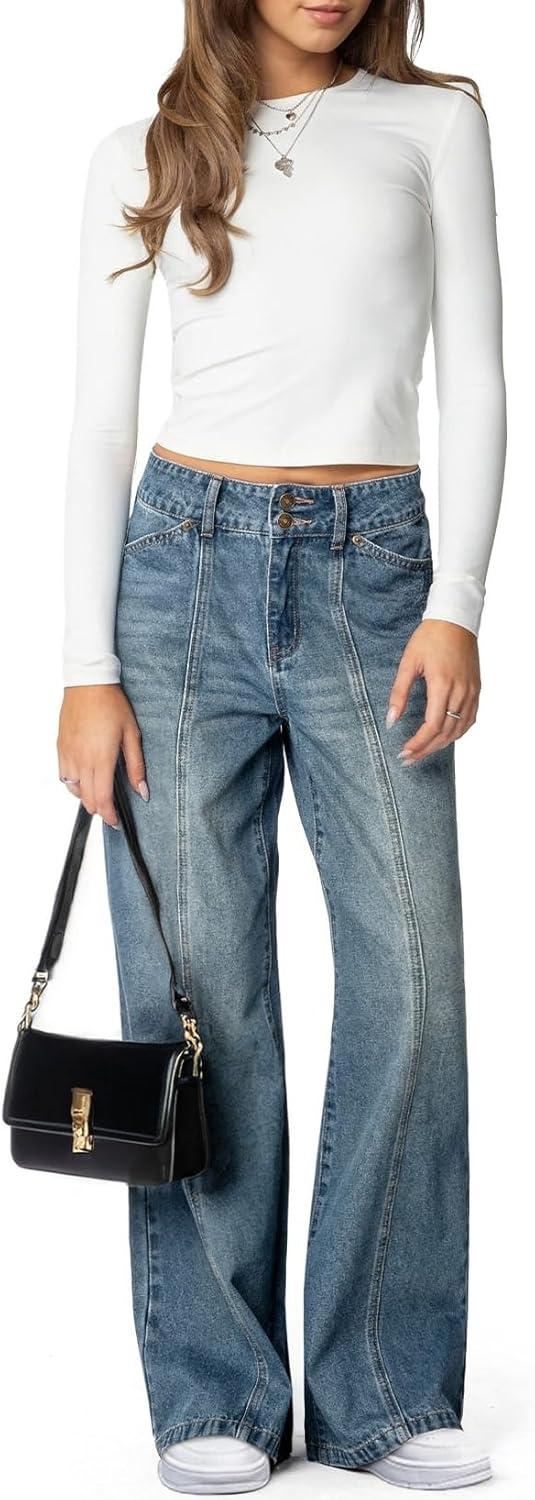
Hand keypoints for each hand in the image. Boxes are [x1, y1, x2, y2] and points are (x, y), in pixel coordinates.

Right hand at [57, 684, 148, 827]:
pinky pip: (63, 776)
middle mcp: (82, 759)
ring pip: (73, 789)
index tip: (115, 822)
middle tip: (110, 811)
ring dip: (86, 797)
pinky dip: (73, 784)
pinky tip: (84, 778)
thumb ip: (136, 766)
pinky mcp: (61, 748)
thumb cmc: (112, 704)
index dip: (109, 815)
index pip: (103, 798)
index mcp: (102, 758)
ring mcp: (68, 754)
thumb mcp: (132, 734)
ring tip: (98, 794)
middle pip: (87, 799)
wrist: (88, 683)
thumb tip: (143, 791)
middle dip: (99, 810)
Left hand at [386, 620, 480, 764]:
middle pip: (446, 732)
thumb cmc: (429, 637)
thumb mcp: (408, 662)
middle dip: (426, 749)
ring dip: (441, 744)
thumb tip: (391, 720)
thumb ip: (399, 693)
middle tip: (408, 759)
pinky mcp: (476, 689)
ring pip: (460, 729)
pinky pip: (470, 719)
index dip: (419, 743)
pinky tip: (444, 738)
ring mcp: (472, 691)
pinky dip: (457, 732)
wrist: (455, 619)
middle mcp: (461, 690)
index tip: (404, 753)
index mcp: (442, 684)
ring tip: (422, 752)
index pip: (433, 725)